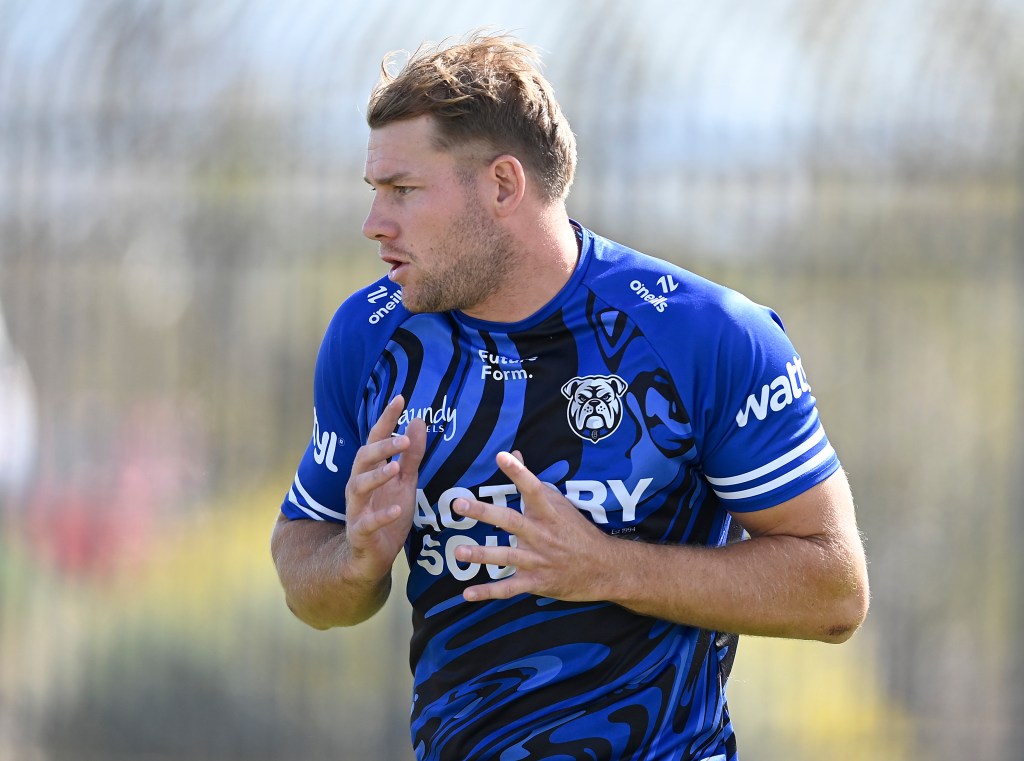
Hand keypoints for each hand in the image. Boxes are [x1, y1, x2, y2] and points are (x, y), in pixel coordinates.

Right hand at [343, 395, 425, 582]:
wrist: (370, 558)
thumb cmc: (388, 514)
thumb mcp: (405, 483)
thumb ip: (411, 455)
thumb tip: (418, 420)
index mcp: (372, 471)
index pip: (376, 439)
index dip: (386, 419)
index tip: (400, 398)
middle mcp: (360, 486)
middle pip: (363, 459)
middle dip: (381, 447)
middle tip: (404, 439)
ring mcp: (357, 509)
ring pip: (358, 487)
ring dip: (376, 476)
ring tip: (395, 468)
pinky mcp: (360, 534)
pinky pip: (366, 523)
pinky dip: (381, 516)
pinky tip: (397, 509)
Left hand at [452, 451, 614, 602]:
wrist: (604, 568)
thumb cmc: (578, 532)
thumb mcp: (560, 504)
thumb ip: (533, 481)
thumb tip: (514, 453)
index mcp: (549, 513)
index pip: (533, 488)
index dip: (519, 472)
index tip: (503, 457)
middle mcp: (542, 535)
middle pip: (510, 521)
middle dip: (483, 513)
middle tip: (459, 504)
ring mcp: (538, 560)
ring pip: (506, 556)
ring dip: (481, 555)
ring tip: (459, 552)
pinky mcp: (536, 582)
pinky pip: (509, 589)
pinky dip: (488, 592)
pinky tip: (468, 593)